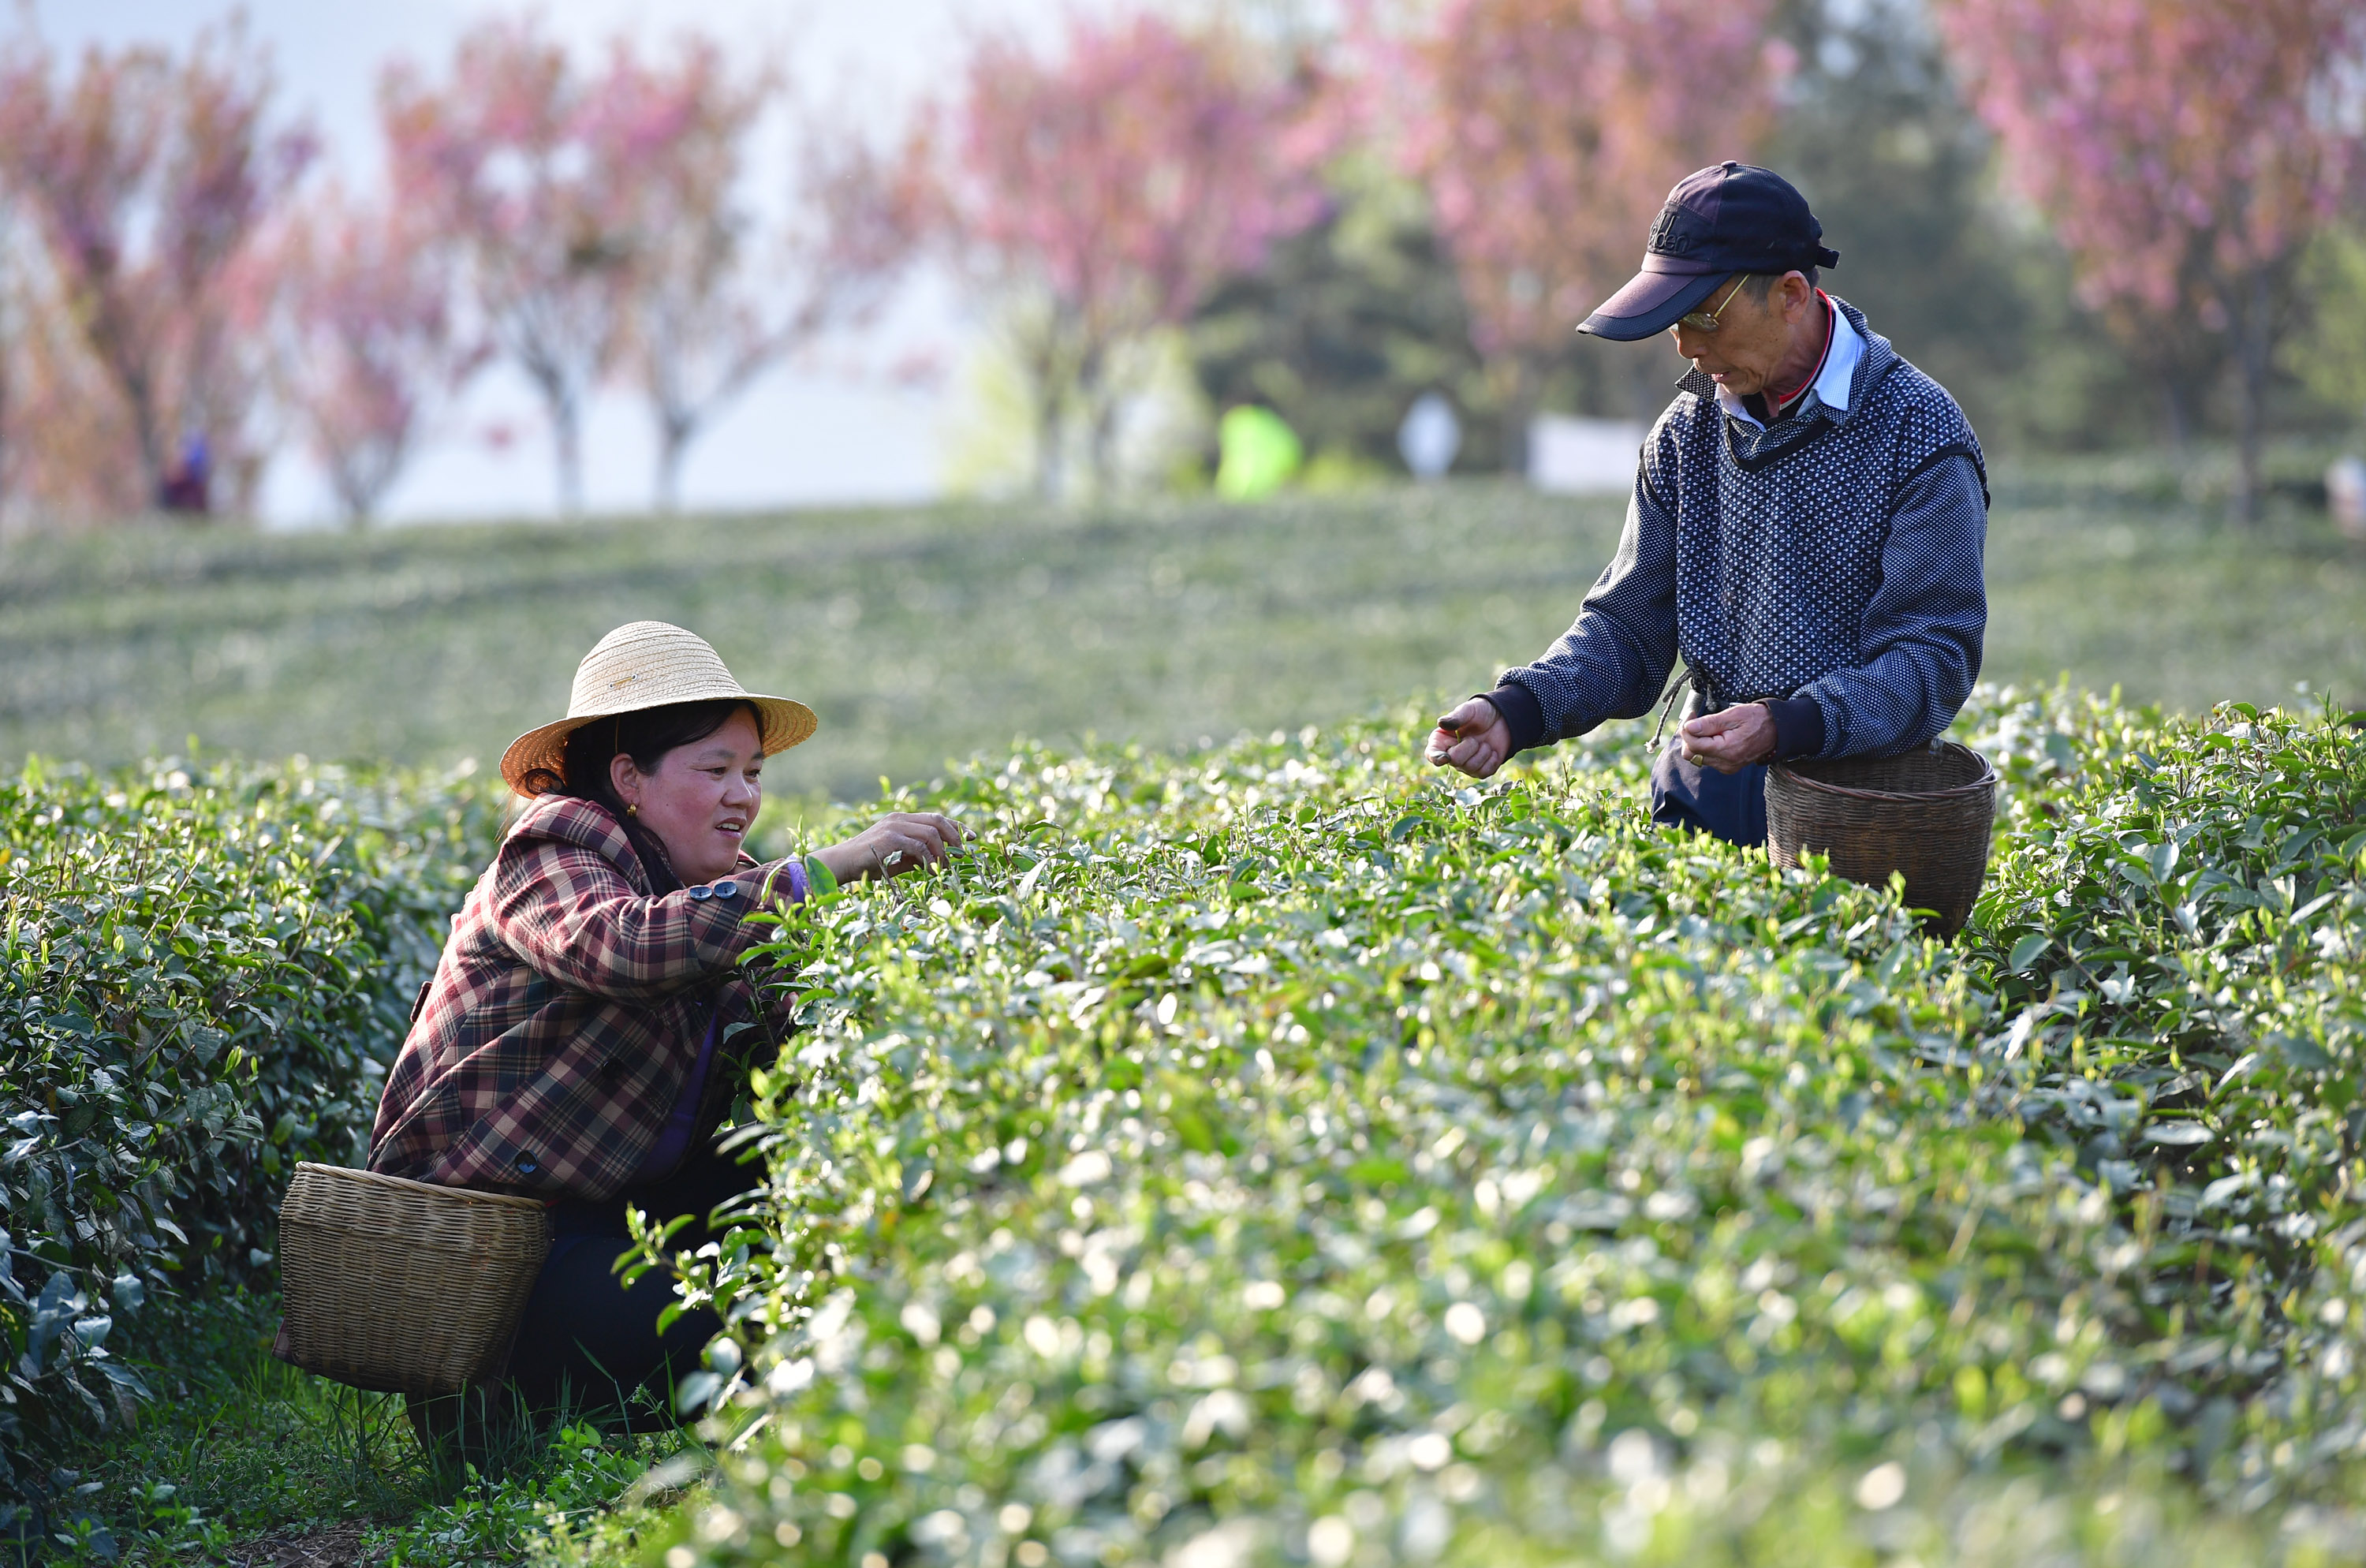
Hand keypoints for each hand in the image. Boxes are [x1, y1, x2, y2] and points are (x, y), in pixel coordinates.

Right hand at [813, 812, 964, 883]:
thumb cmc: (868, 862)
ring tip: (944, 868)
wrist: (842, 863)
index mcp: (902, 819)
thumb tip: (938, 861)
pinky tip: (931, 870)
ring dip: (942, 852)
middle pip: (937, 821)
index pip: (935, 818)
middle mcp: (899, 818)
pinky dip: (928, 859)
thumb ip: (916, 855)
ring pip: (931, 833)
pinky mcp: (890, 838)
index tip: (972, 838)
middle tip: (964, 854)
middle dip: (956, 837)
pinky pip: (918, 846)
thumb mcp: (897, 858)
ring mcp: (894, 826)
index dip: (957, 827)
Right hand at [1427, 697, 1510, 779]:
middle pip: (1455, 761)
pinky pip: (1484, 773)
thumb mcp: (1468, 710)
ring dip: (1482, 752)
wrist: (1501, 719)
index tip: (1446, 757)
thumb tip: (1441, 722)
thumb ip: (1455, 717)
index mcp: (1442, 740)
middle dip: (1469, 747)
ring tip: (1485, 742)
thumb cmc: (1481, 712)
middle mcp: (1450, 755)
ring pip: (1471, 768)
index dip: (1436, 758)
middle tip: (1474, 737)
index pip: (1432, 754)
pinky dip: (1492, 760)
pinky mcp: (1480, 771)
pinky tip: (1492, 751)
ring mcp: (1465, 765)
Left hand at [1677, 703, 1777, 773]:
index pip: (1693, 745)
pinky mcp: (1728, 767)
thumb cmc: (1757, 719)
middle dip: (1690, 736)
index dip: (1687, 729)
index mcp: (1727, 750)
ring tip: (1709, 727)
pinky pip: (1708, 759)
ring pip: (1698, 757)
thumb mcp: (1733, 715)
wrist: (1776, 730)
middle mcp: (1725, 763)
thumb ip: (1709, 723)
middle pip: (1692, 754)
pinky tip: (1714, 735)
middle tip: (1696, 720)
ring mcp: (1727, 767)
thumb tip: (1689, 727)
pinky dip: (1706, 747)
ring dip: (1697, 741)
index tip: (1691, 715)